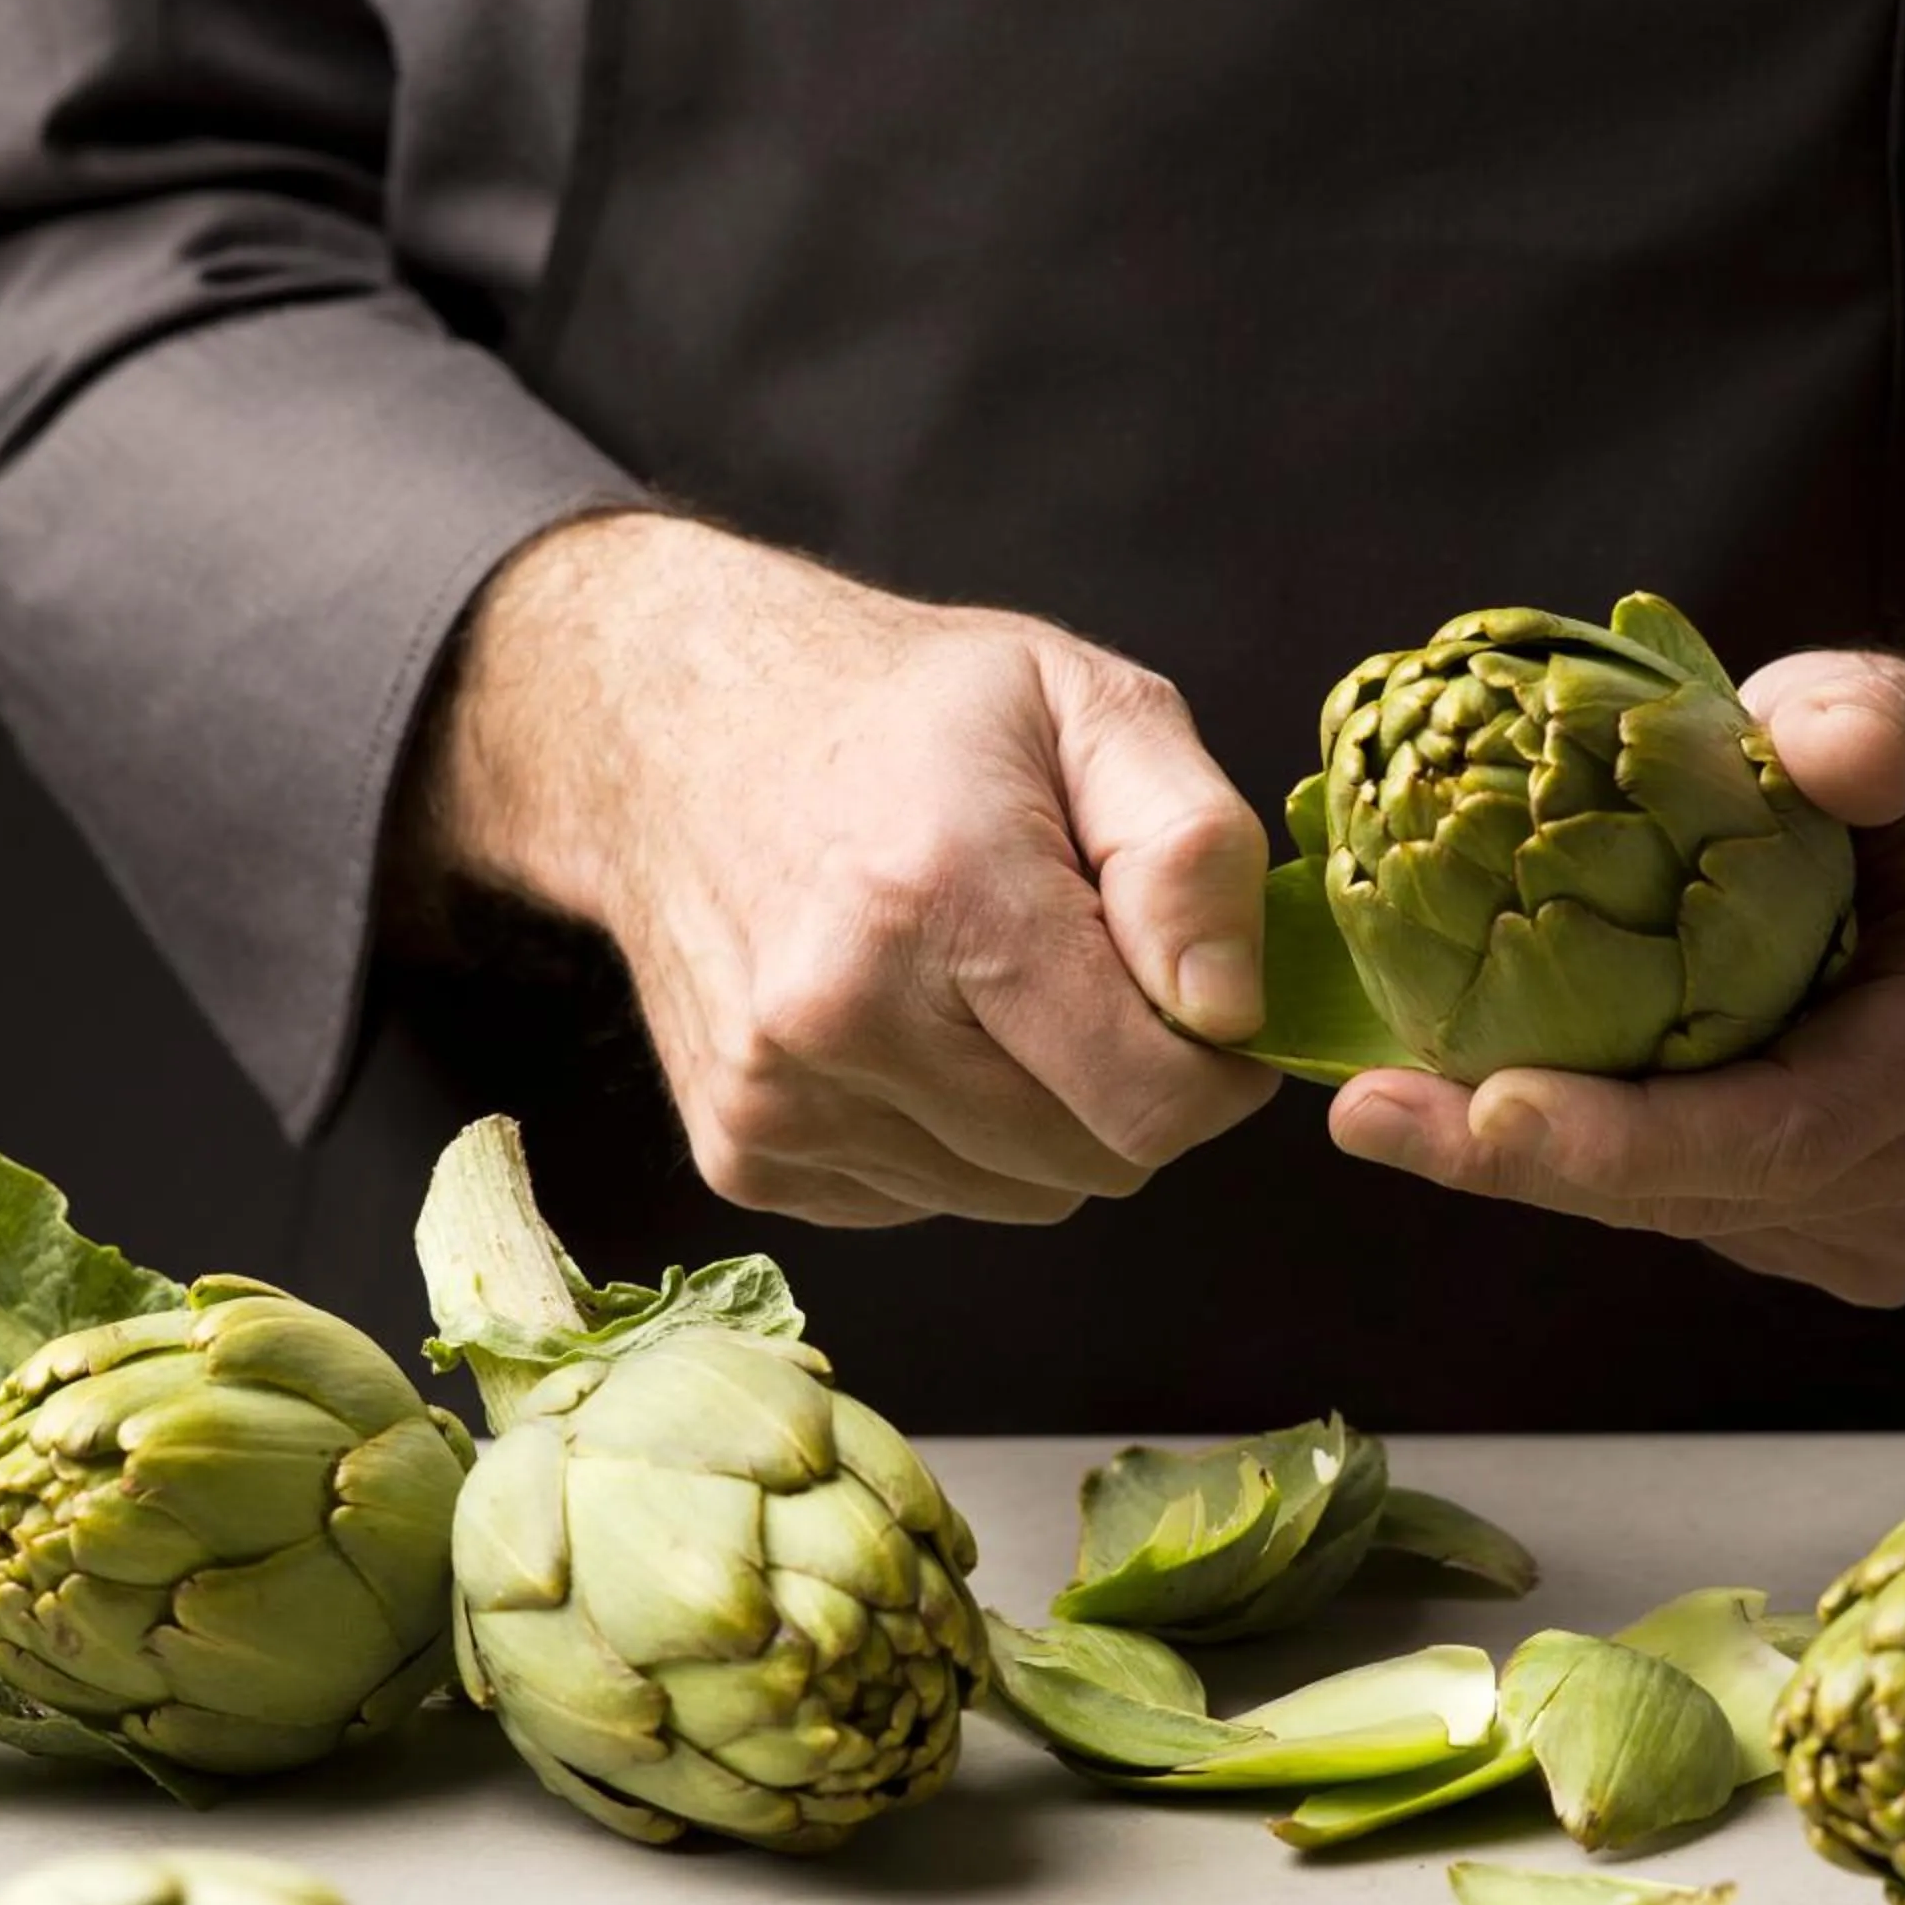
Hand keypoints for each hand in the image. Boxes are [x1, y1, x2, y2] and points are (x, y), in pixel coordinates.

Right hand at [419, 511, 1277, 1224]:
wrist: (675, 727)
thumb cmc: (901, 712)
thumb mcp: (1087, 703)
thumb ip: (1192, 848)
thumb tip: (1230, 1011)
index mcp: (943, 900)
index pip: (1150, 1103)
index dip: (1216, 1069)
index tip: (1206, 1008)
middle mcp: (841, 1019)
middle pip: (1091, 1165)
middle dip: (1130, 1086)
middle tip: (1092, 974)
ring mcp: (776, 1100)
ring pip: (1015, 1198)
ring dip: (1041, 1117)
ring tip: (987, 984)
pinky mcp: (744, 1154)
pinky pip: (926, 1201)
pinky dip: (952, 1137)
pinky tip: (912, 1024)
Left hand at [1329, 647, 1904, 1304]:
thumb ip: (1868, 716)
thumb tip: (1814, 748)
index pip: (1794, 1122)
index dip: (1633, 1135)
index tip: (1488, 1106)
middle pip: (1712, 1194)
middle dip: (1530, 1163)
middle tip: (1372, 1117)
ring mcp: (1901, 1213)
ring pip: (1684, 1217)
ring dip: (1536, 1168)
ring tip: (1389, 1111)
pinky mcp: (1839, 1233)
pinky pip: (1688, 1213)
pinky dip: (1581, 1162)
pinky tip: (1469, 1110)